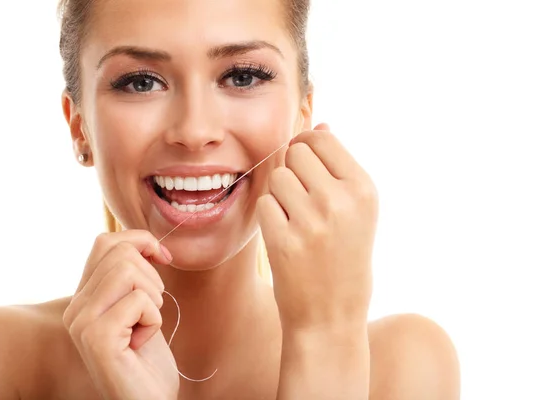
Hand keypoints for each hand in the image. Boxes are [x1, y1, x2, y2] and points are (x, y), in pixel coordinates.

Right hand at [63, 231, 178, 399]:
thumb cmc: (147, 360)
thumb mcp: (139, 308)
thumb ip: (131, 277)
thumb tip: (145, 242)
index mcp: (83, 297)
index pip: (105, 242)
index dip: (140, 240)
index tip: (163, 258)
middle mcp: (75, 307)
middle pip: (121, 253)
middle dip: (151, 277)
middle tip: (150, 310)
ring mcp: (82, 322)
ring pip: (128, 271)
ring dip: (153, 298)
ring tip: (144, 327)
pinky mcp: (96, 337)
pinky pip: (138, 301)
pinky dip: (153, 320)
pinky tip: (141, 343)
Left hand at [257, 123, 378, 332]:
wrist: (331, 316)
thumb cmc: (344, 257)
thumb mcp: (358, 211)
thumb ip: (339, 167)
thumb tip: (319, 124)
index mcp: (364, 189)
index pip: (322, 138)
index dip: (307, 145)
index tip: (306, 163)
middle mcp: (340, 201)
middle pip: (296, 153)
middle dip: (293, 169)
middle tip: (302, 197)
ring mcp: (311, 221)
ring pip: (278, 177)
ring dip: (280, 194)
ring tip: (297, 220)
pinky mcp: (284, 240)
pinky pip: (265, 204)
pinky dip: (270, 216)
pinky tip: (286, 235)